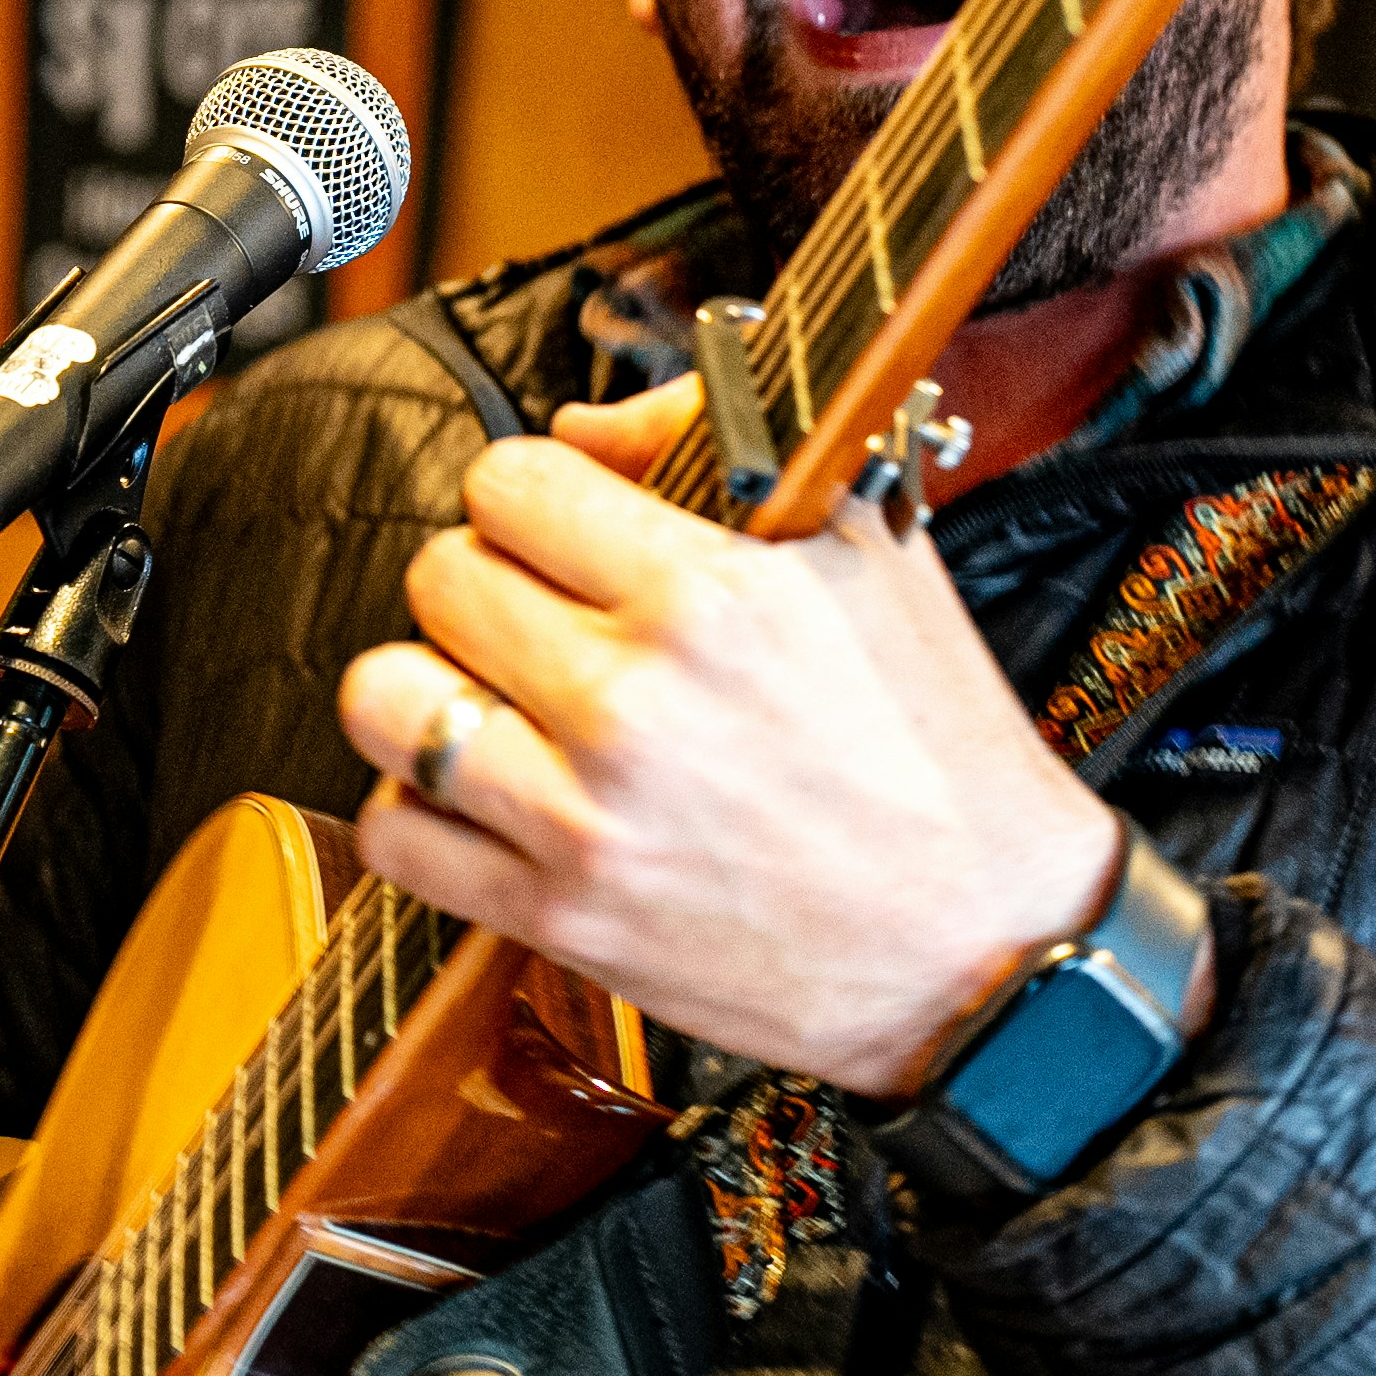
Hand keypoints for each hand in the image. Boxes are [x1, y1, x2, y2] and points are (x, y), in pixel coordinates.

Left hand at [337, 379, 1145, 1097]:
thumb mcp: (873, 550)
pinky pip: (396, 838)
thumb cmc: (938, 747)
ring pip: (386, 700)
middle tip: (543, 616)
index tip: (566, 529)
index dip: (535, 494)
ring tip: (497, 700)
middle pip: (439, 574)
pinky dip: (424, 813)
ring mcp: (587, 820)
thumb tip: (582, 427)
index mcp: (711, 596)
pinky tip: (489, 798)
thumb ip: (718, 448)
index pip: (512, 479)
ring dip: (429, 688)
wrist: (989, 949)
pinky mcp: (564, 922)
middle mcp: (634, 702)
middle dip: (487, 580)